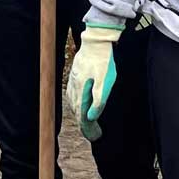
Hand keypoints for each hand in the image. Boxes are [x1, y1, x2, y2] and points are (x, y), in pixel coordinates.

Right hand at [64, 24, 121, 140]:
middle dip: (84, 124)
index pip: (82, 116)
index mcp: (82, 92)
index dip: (88, 128)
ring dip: (79, 114)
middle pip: (77, 112)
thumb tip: (92, 117)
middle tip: (93, 134)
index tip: (94, 136)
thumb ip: (99, 100)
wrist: (95, 41)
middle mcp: (74, 88)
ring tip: (86, 123)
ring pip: (73, 103)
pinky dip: (75, 103)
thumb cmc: (103, 62)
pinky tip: (78, 103)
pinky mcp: (74, 75)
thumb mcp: (106, 82)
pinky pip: (72, 94)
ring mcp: (72, 81)